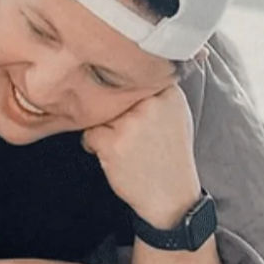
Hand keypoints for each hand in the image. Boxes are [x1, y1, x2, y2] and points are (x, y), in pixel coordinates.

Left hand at [81, 85, 201, 227]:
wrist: (172, 196)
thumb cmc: (169, 154)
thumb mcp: (174, 114)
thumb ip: (155, 90)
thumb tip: (132, 68)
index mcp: (168, 92)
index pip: (130, 77)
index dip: (124, 95)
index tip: (134, 112)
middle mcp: (151, 103)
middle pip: (111, 95)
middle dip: (113, 113)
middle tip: (134, 135)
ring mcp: (131, 122)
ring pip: (98, 114)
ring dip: (104, 130)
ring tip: (128, 147)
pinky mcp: (113, 142)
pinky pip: (89, 134)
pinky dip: (95, 146)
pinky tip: (118, 157)